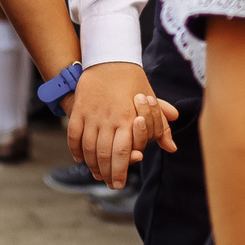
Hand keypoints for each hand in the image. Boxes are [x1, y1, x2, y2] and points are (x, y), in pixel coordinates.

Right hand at [64, 61, 168, 188]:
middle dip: (106, 173)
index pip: (122, 152)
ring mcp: (92, 114)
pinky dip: (76, 149)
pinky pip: (73, 134)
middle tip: (110, 184)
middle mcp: (109, 118)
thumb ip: (160, 127)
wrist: (110, 59)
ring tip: (97, 174)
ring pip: (88, 147)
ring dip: (91, 164)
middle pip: (104, 154)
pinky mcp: (79, 110)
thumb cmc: (133, 82)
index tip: (120, 183)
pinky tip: (81, 158)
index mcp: (128, 118)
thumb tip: (171, 148)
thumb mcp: (150, 102)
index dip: (120, 171)